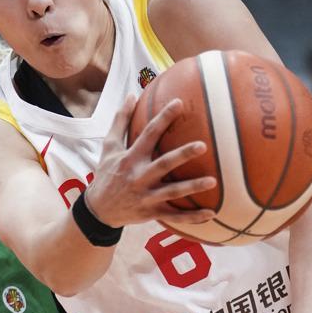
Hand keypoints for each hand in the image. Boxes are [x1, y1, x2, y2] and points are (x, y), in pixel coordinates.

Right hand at [84, 94, 216, 227]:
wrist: (98, 210)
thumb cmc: (106, 173)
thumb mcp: (109, 147)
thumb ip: (121, 121)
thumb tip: (131, 95)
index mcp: (130, 158)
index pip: (149, 134)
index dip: (163, 118)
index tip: (179, 103)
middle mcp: (139, 176)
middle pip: (164, 164)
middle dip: (182, 155)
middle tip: (203, 146)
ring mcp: (146, 197)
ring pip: (172, 192)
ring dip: (192, 187)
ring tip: (213, 181)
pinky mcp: (152, 213)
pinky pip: (175, 216)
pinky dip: (192, 217)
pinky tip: (211, 213)